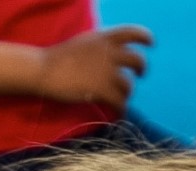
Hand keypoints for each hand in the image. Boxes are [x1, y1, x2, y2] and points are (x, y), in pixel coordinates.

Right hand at [29, 22, 147, 106]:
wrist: (43, 69)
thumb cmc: (60, 58)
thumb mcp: (84, 43)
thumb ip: (101, 47)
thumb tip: (116, 55)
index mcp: (103, 38)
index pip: (132, 32)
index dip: (145, 37)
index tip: (151, 44)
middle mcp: (108, 53)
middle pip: (138, 60)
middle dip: (142, 69)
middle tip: (139, 75)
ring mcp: (106, 72)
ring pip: (129, 85)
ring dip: (126, 93)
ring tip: (119, 96)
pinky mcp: (102, 90)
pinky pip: (121, 103)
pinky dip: (121, 110)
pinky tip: (119, 113)